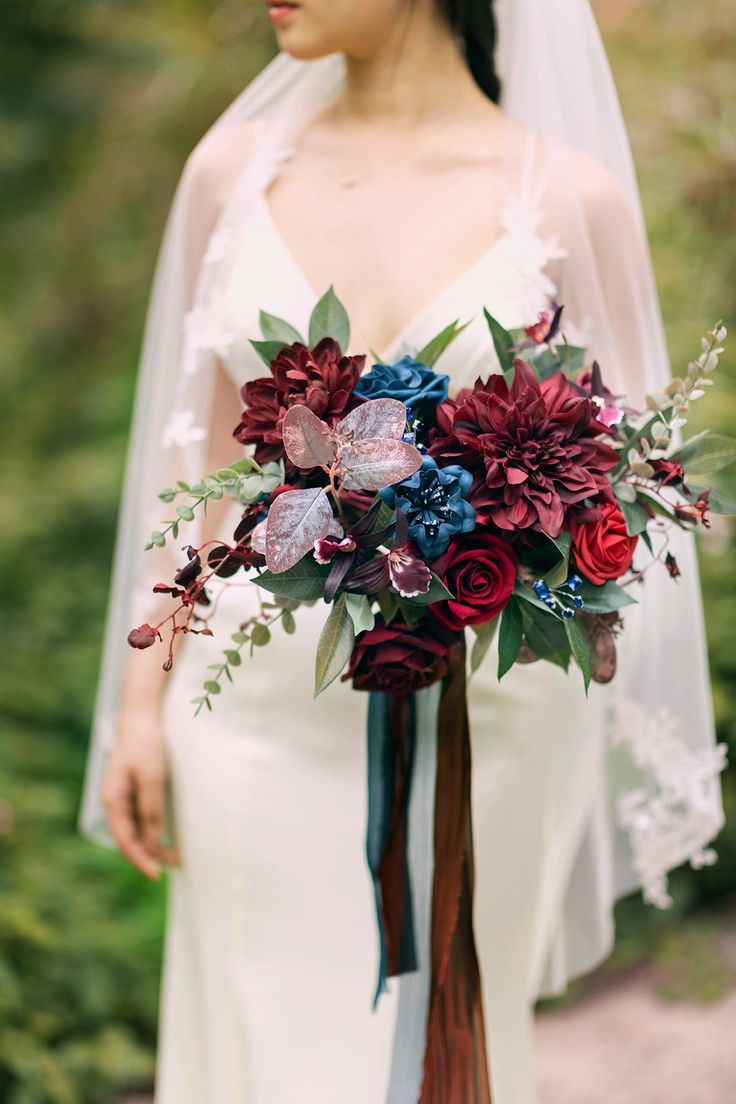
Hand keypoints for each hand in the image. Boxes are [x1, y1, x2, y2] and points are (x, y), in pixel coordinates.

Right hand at [101, 708, 179, 878]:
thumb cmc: (145, 744)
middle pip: (129, 838)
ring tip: (175, 857)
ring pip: (136, 830)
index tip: (155, 874)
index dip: (139, 858)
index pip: (124, 839)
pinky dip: (153, 830)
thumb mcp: (151, 777)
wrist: (142, 718)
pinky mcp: (135, 792)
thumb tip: (153, 841)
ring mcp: (124, 798)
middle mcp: (116, 802)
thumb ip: (151, 809)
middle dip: (149, 855)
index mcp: (113, 800)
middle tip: (173, 867)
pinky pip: (141, 818)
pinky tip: (166, 838)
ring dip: (153, 844)